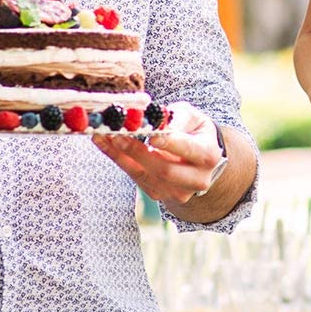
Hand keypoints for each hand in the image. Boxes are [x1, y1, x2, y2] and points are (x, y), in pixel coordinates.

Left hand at [94, 102, 224, 208]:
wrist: (196, 158)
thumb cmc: (192, 131)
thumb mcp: (190, 117)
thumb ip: (175, 118)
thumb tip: (154, 121)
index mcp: (208, 155)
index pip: (188, 150)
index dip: (169, 144)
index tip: (151, 136)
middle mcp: (197, 179)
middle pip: (165, 170)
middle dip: (137, 152)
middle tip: (117, 135)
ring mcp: (178, 191)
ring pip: (146, 176)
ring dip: (121, 156)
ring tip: (102, 137)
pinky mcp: (160, 195)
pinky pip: (136, 179)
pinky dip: (119, 161)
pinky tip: (106, 146)